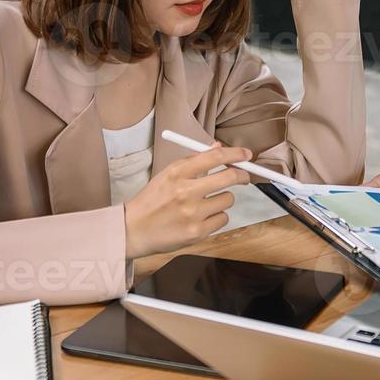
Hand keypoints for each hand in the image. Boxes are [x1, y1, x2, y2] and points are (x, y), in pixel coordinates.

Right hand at [122, 145, 252, 258]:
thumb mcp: (168, 175)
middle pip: (229, 176)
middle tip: (243, 177)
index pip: (214, 156)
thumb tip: (218, 148)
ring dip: (222, 199)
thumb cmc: (152, 201)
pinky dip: (216, 218)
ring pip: (228, 199)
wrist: (133, 230)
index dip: (235, 154)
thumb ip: (194, 161)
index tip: (246, 155)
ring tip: (204, 204)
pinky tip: (200, 218)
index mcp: (177, 173)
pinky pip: (223, 219)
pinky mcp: (197, 232)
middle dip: (242, 175)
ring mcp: (192, 213)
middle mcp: (185, 191)